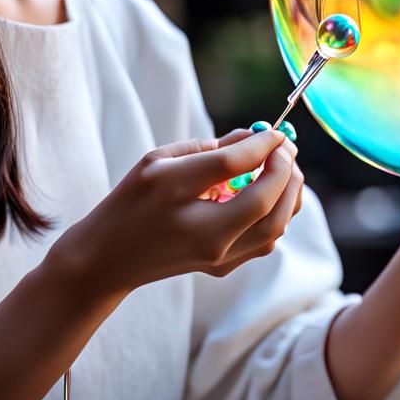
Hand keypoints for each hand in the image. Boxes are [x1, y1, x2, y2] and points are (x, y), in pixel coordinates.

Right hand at [52, 127, 304, 296]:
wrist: (110, 257)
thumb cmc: (132, 200)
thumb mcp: (158, 161)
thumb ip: (207, 148)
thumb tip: (252, 137)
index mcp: (176, 196)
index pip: (233, 166)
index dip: (261, 144)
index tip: (273, 131)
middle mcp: (203, 234)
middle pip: (265, 203)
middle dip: (285, 171)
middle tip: (285, 147)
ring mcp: (217, 258)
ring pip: (274, 227)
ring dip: (288, 193)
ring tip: (284, 167)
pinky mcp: (224, 268)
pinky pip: (266, 239)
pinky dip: (277, 212)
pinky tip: (270, 191)